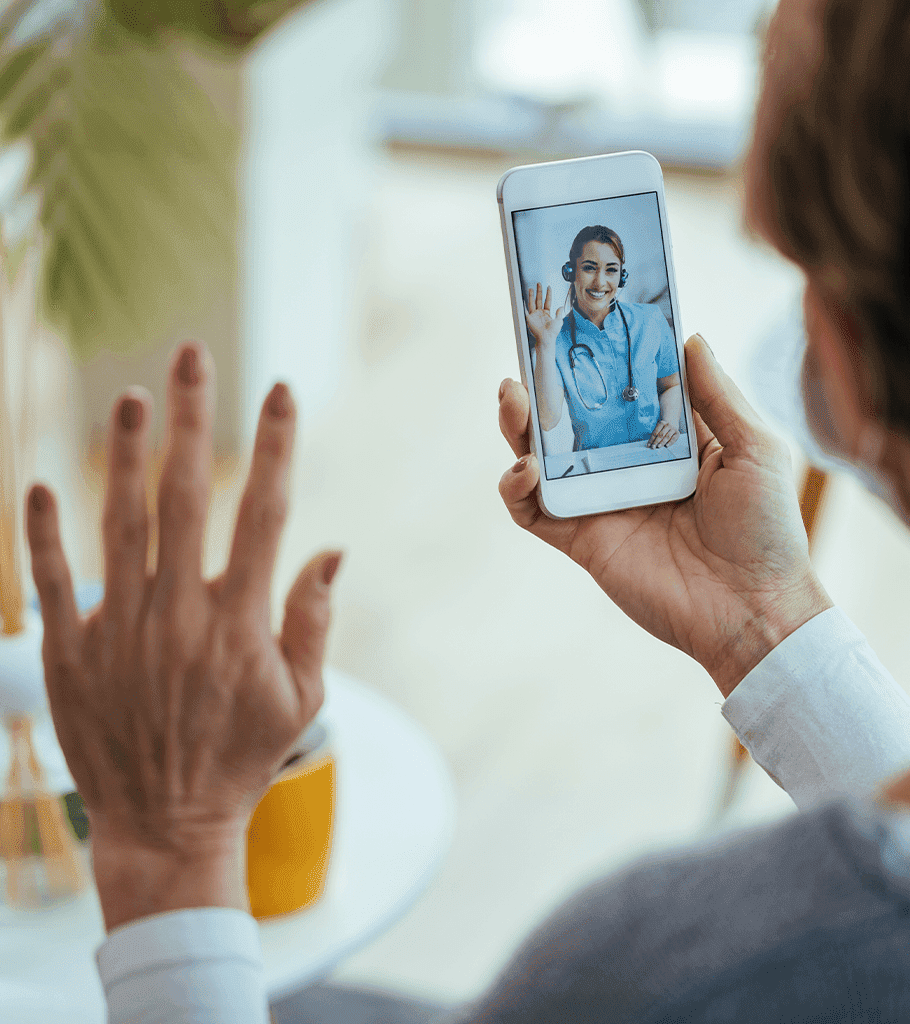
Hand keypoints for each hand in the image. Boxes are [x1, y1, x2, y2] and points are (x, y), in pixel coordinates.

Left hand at [25, 341, 341, 928]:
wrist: (167, 825)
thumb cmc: (243, 757)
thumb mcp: (300, 697)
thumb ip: (311, 619)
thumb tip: (332, 549)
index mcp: (239, 620)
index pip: (264, 512)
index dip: (275, 445)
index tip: (282, 390)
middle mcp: (179, 613)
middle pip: (184, 494)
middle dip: (191, 418)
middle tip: (192, 355)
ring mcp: (119, 630)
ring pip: (118, 522)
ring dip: (122, 454)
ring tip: (130, 396)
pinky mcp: (70, 655)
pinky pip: (55, 582)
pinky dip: (46, 532)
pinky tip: (42, 483)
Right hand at [498, 334, 832, 696]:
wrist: (754, 610)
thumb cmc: (768, 530)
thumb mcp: (754, 449)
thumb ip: (716, 395)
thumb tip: (690, 337)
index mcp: (668, 441)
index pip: (622, 390)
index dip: (599, 357)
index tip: (579, 320)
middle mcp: (628, 467)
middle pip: (572, 418)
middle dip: (544, 385)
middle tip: (529, 350)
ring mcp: (601, 503)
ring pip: (542, 458)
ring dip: (519, 425)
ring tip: (513, 395)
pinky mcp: (582, 540)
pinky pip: (534, 511)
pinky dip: (516, 489)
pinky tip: (524, 468)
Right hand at [525, 283, 564, 346]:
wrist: (546, 338)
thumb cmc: (552, 332)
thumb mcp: (559, 321)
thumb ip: (559, 313)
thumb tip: (561, 307)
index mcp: (547, 313)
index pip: (547, 301)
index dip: (548, 294)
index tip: (548, 287)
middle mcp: (540, 313)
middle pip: (539, 299)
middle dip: (539, 291)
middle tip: (539, 284)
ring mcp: (534, 315)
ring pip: (533, 302)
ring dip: (532, 295)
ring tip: (531, 288)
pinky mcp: (529, 317)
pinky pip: (527, 309)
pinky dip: (525, 304)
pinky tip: (523, 298)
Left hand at [647, 419, 680, 447]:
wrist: (672, 423)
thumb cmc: (662, 428)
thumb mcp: (658, 429)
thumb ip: (655, 436)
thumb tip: (650, 445)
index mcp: (661, 423)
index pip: (655, 432)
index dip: (651, 439)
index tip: (648, 445)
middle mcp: (668, 425)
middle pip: (661, 434)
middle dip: (656, 441)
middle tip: (653, 447)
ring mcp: (673, 428)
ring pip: (667, 436)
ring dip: (662, 442)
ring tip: (658, 446)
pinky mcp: (677, 433)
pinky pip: (674, 438)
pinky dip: (670, 442)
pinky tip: (666, 446)